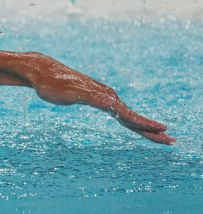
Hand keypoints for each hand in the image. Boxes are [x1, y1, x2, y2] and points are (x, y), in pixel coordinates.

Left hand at [27, 54, 173, 144]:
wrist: (42, 71)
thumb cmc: (53, 84)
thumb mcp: (70, 93)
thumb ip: (92, 97)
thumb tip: (113, 102)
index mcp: (104, 97)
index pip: (129, 115)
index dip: (146, 125)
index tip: (163, 132)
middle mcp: (106, 96)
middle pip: (133, 117)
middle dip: (151, 130)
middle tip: (171, 141)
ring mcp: (101, 97)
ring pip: (126, 115)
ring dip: (143, 126)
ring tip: (158, 135)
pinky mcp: (94, 98)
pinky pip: (116, 112)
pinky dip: (128, 120)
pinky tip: (130, 124)